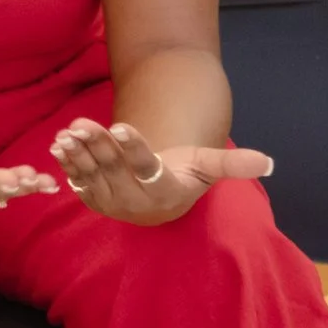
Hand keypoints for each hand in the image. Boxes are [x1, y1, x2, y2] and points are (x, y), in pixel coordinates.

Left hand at [48, 118, 272, 225]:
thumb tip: (270, 162)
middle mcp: (137, 203)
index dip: (134, 148)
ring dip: (79, 154)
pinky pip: (78, 181)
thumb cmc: (185, 174)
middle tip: (83, 124)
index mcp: (165, 192)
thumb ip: (232, 163)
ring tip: (68, 131)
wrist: (159, 197)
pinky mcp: (94, 200)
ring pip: (93, 175)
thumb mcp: (207, 166)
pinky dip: (67, 164)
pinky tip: (58, 145)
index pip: (148, 169)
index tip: (120, 126)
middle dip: (98, 146)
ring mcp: (113, 203)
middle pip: (115, 171)